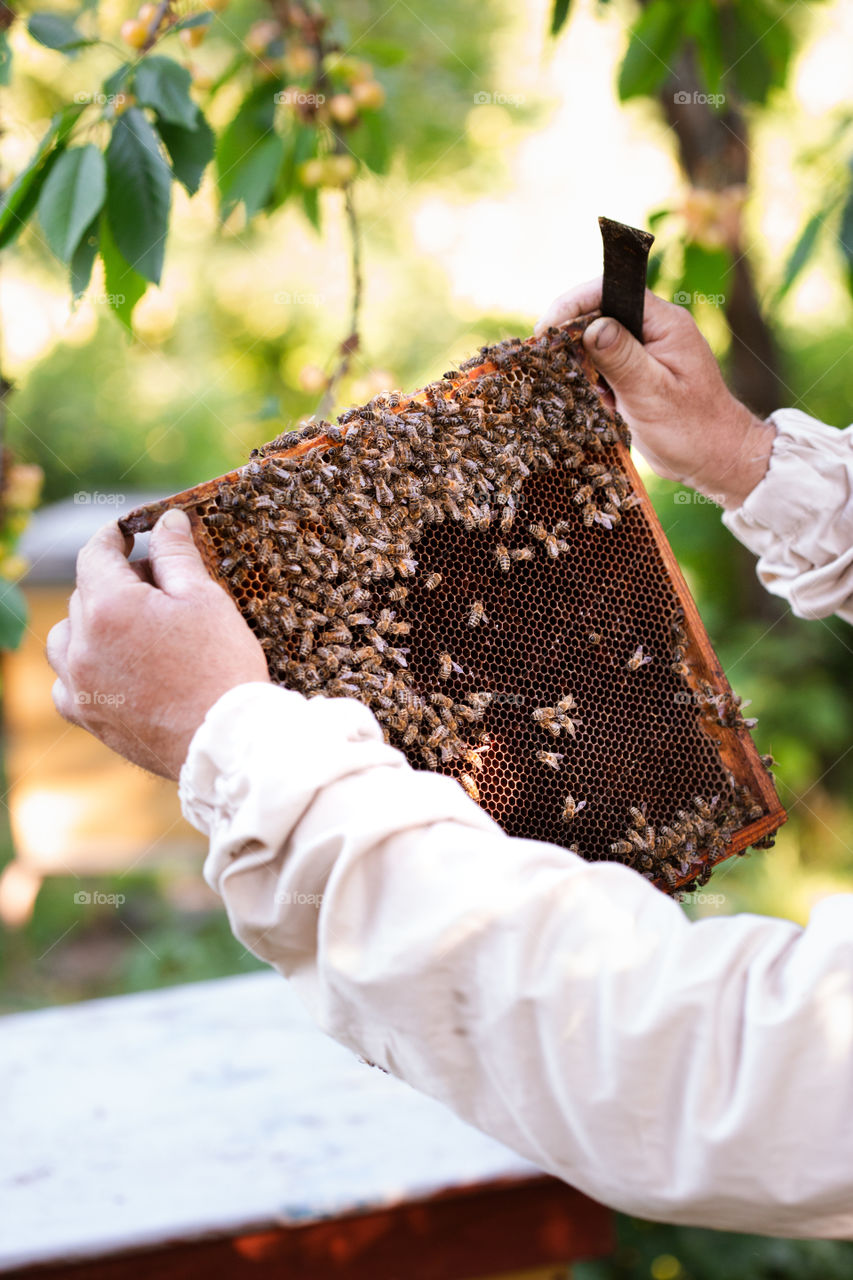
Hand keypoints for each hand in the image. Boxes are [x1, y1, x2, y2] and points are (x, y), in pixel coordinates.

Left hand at [46, 509, 269, 779]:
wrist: (225, 741)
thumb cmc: (221, 666)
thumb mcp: (205, 599)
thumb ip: (176, 554)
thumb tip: (166, 521)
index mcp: (110, 607)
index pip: (95, 553)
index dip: (114, 535)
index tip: (131, 530)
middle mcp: (83, 645)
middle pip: (86, 594)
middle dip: (117, 580)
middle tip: (160, 585)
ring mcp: (80, 685)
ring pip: (65, 637)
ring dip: (89, 623)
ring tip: (130, 626)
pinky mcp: (88, 718)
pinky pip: (66, 683)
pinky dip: (81, 668)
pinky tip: (112, 668)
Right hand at [535, 277, 776, 508]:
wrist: (715, 458)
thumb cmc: (691, 429)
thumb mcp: (651, 394)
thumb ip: (622, 358)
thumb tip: (590, 326)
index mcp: (665, 323)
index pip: (611, 290)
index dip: (573, 304)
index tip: (547, 330)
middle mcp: (657, 328)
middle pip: (601, 311)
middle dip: (575, 336)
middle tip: (556, 364)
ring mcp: (649, 348)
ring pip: (601, 337)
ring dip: (588, 363)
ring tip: (597, 392)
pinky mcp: (642, 369)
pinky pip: (608, 361)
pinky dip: (598, 379)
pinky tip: (609, 402)